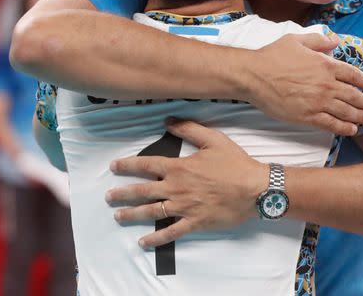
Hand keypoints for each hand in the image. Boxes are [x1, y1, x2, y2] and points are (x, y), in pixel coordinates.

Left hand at [106, 119, 267, 247]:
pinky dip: (156, 238)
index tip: (114, 166)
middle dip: (123, 193)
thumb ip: (189, 128)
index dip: (128, 165)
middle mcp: (177, 187)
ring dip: (132, 214)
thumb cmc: (235, 163)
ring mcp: (184, 207)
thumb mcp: (213, 139)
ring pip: (152, 212)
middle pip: (143, 191)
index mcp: (179, 167)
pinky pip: (171, 232)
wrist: (254, 188)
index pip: (147, 165)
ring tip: (117, 215)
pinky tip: (143, 242)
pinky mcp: (194, 223)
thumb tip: (167, 120)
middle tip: (108, 196)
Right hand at [246, 33, 362, 135]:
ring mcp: (318, 102)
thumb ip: (319, 40)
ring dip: (360, 116)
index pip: (354, 75)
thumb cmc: (273, 56)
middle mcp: (326, 84)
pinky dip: (344, 128)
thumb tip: (335, 41)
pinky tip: (351, 130)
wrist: (255, 75)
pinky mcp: (308, 116)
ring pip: (346, 112)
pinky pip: (332, 124)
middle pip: (354, 95)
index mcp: (326, 65)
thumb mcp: (297, 40)